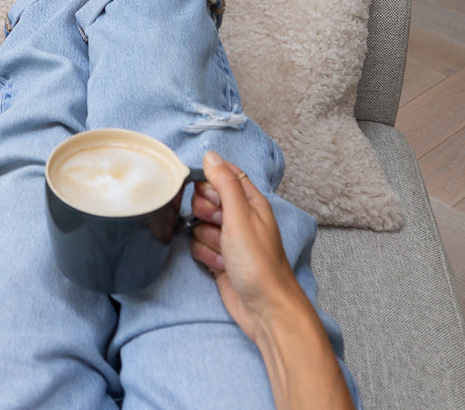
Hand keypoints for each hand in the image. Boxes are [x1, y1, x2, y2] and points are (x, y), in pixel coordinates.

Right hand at [190, 150, 307, 342]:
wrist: (265, 310)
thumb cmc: (258, 262)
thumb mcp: (240, 217)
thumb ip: (225, 183)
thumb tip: (210, 155)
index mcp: (250, 201)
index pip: (223, 175)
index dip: (210, 182)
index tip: (208, 194)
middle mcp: (239, 217)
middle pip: (207, 199)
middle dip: (206, 213)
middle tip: (220, 226)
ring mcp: (228, 239)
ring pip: (199, 224)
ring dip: (207, 239)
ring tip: (224, 252)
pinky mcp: (219, 258)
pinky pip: (199, 246)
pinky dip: (206, 256)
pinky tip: (219, 266)